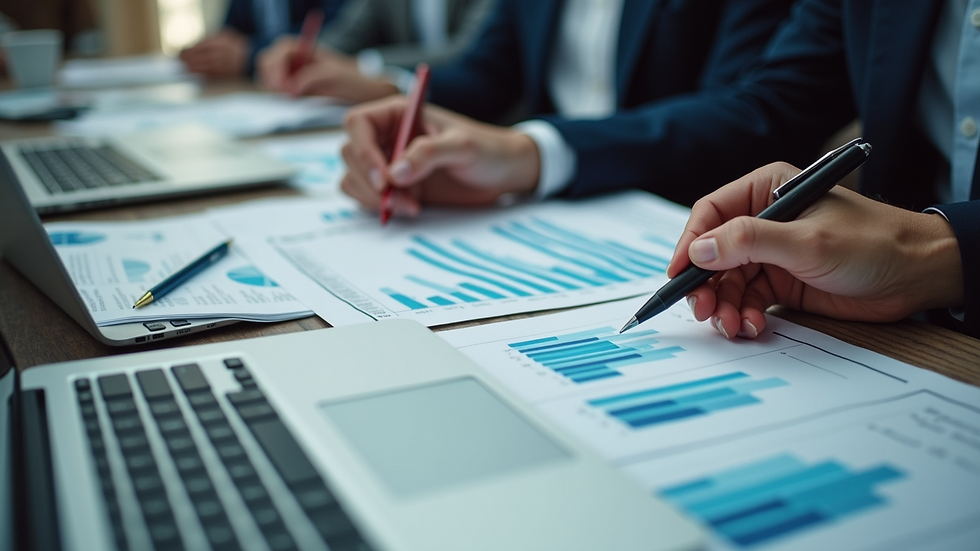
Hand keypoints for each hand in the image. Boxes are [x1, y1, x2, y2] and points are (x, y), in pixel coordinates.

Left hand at [179, 30, 248, 77]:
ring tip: (184, 69)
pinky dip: (202, 74)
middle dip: (189, 60)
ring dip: (193, 69)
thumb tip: (194, 46)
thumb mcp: (226, 35)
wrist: (253, 58)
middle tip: (180, 62)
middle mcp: (224, 53)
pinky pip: (213, 75)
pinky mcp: (228, 74)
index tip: (181, 52)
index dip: (189, 50)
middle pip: (202, 57)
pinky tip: (196, 74)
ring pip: (206, 67)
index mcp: (223, 42)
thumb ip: (211, 39)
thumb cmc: (236, 45)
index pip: (202, 46)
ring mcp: (226, 65)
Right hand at [258, 38, 396, 100]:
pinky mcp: (294, 86)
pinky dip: (280, 94)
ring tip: (293, 96)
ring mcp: (292, 71)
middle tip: (286, 94)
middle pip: (267, 62)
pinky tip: (293, 98)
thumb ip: (310, 78)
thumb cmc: (351, 80)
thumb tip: (290, 89)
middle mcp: (295, 56)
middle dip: (272, 77)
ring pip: (269, 76)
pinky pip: (277, 89)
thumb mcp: (333, 76)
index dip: (276, 67)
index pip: (279, 51)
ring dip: (275, 87)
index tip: (282, 86)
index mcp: (304, 46)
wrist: (362, 92)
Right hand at [340, 96, 540, 216]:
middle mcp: (386, 136)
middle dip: (369, 181)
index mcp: (397, 113)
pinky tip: (410, 208)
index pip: (358, 124)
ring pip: (354, 178)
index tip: (384, 179)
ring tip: (410, 205)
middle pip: (350, 154)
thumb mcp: (462, 146)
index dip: (363, 151)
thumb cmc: (486, 149)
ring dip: (373, 198)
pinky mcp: (393, 187)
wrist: (502, 173)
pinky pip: (367, 197)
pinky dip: (380, 207)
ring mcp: (387, 163)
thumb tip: (395, 173)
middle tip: (397, 198)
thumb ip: (428, 153)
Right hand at [668, 162, 963, 338]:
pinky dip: (744, 316)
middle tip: (704, 311)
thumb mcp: (806, 240)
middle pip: (713, 253)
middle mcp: (764, 220)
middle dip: (705, 285)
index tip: (678, 274)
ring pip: (727, 282)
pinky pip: (747, 300)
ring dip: (724, 306)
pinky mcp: (782, 282)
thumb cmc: (873, 242)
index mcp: (767, 190)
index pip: (711, 213)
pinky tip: (753, 327)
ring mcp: (771, 253)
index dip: (689, 244)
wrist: (917, 276)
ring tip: (733, 326)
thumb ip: (749, 242)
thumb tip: (699, 249)